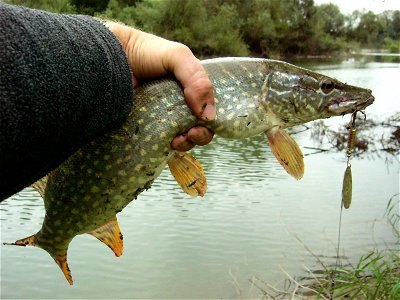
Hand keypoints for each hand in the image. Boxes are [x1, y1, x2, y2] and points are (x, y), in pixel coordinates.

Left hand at [104, 21, 214, 150]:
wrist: (111, 56)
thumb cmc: (146, 53)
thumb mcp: (178, 57)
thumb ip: (198, 80)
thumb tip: (209, 116)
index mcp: (192, 90)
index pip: (209, 112)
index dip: (210, 122)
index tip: (202, 124)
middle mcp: (179, 106)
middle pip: (198, 129)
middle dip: (199, 136)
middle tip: (190, 134)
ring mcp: (162, 118)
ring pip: (181, 139)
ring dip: (185, 144)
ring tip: (176, 140)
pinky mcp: (146, 128)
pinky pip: (159, 143)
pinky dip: (166, 147)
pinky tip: (165, 144)